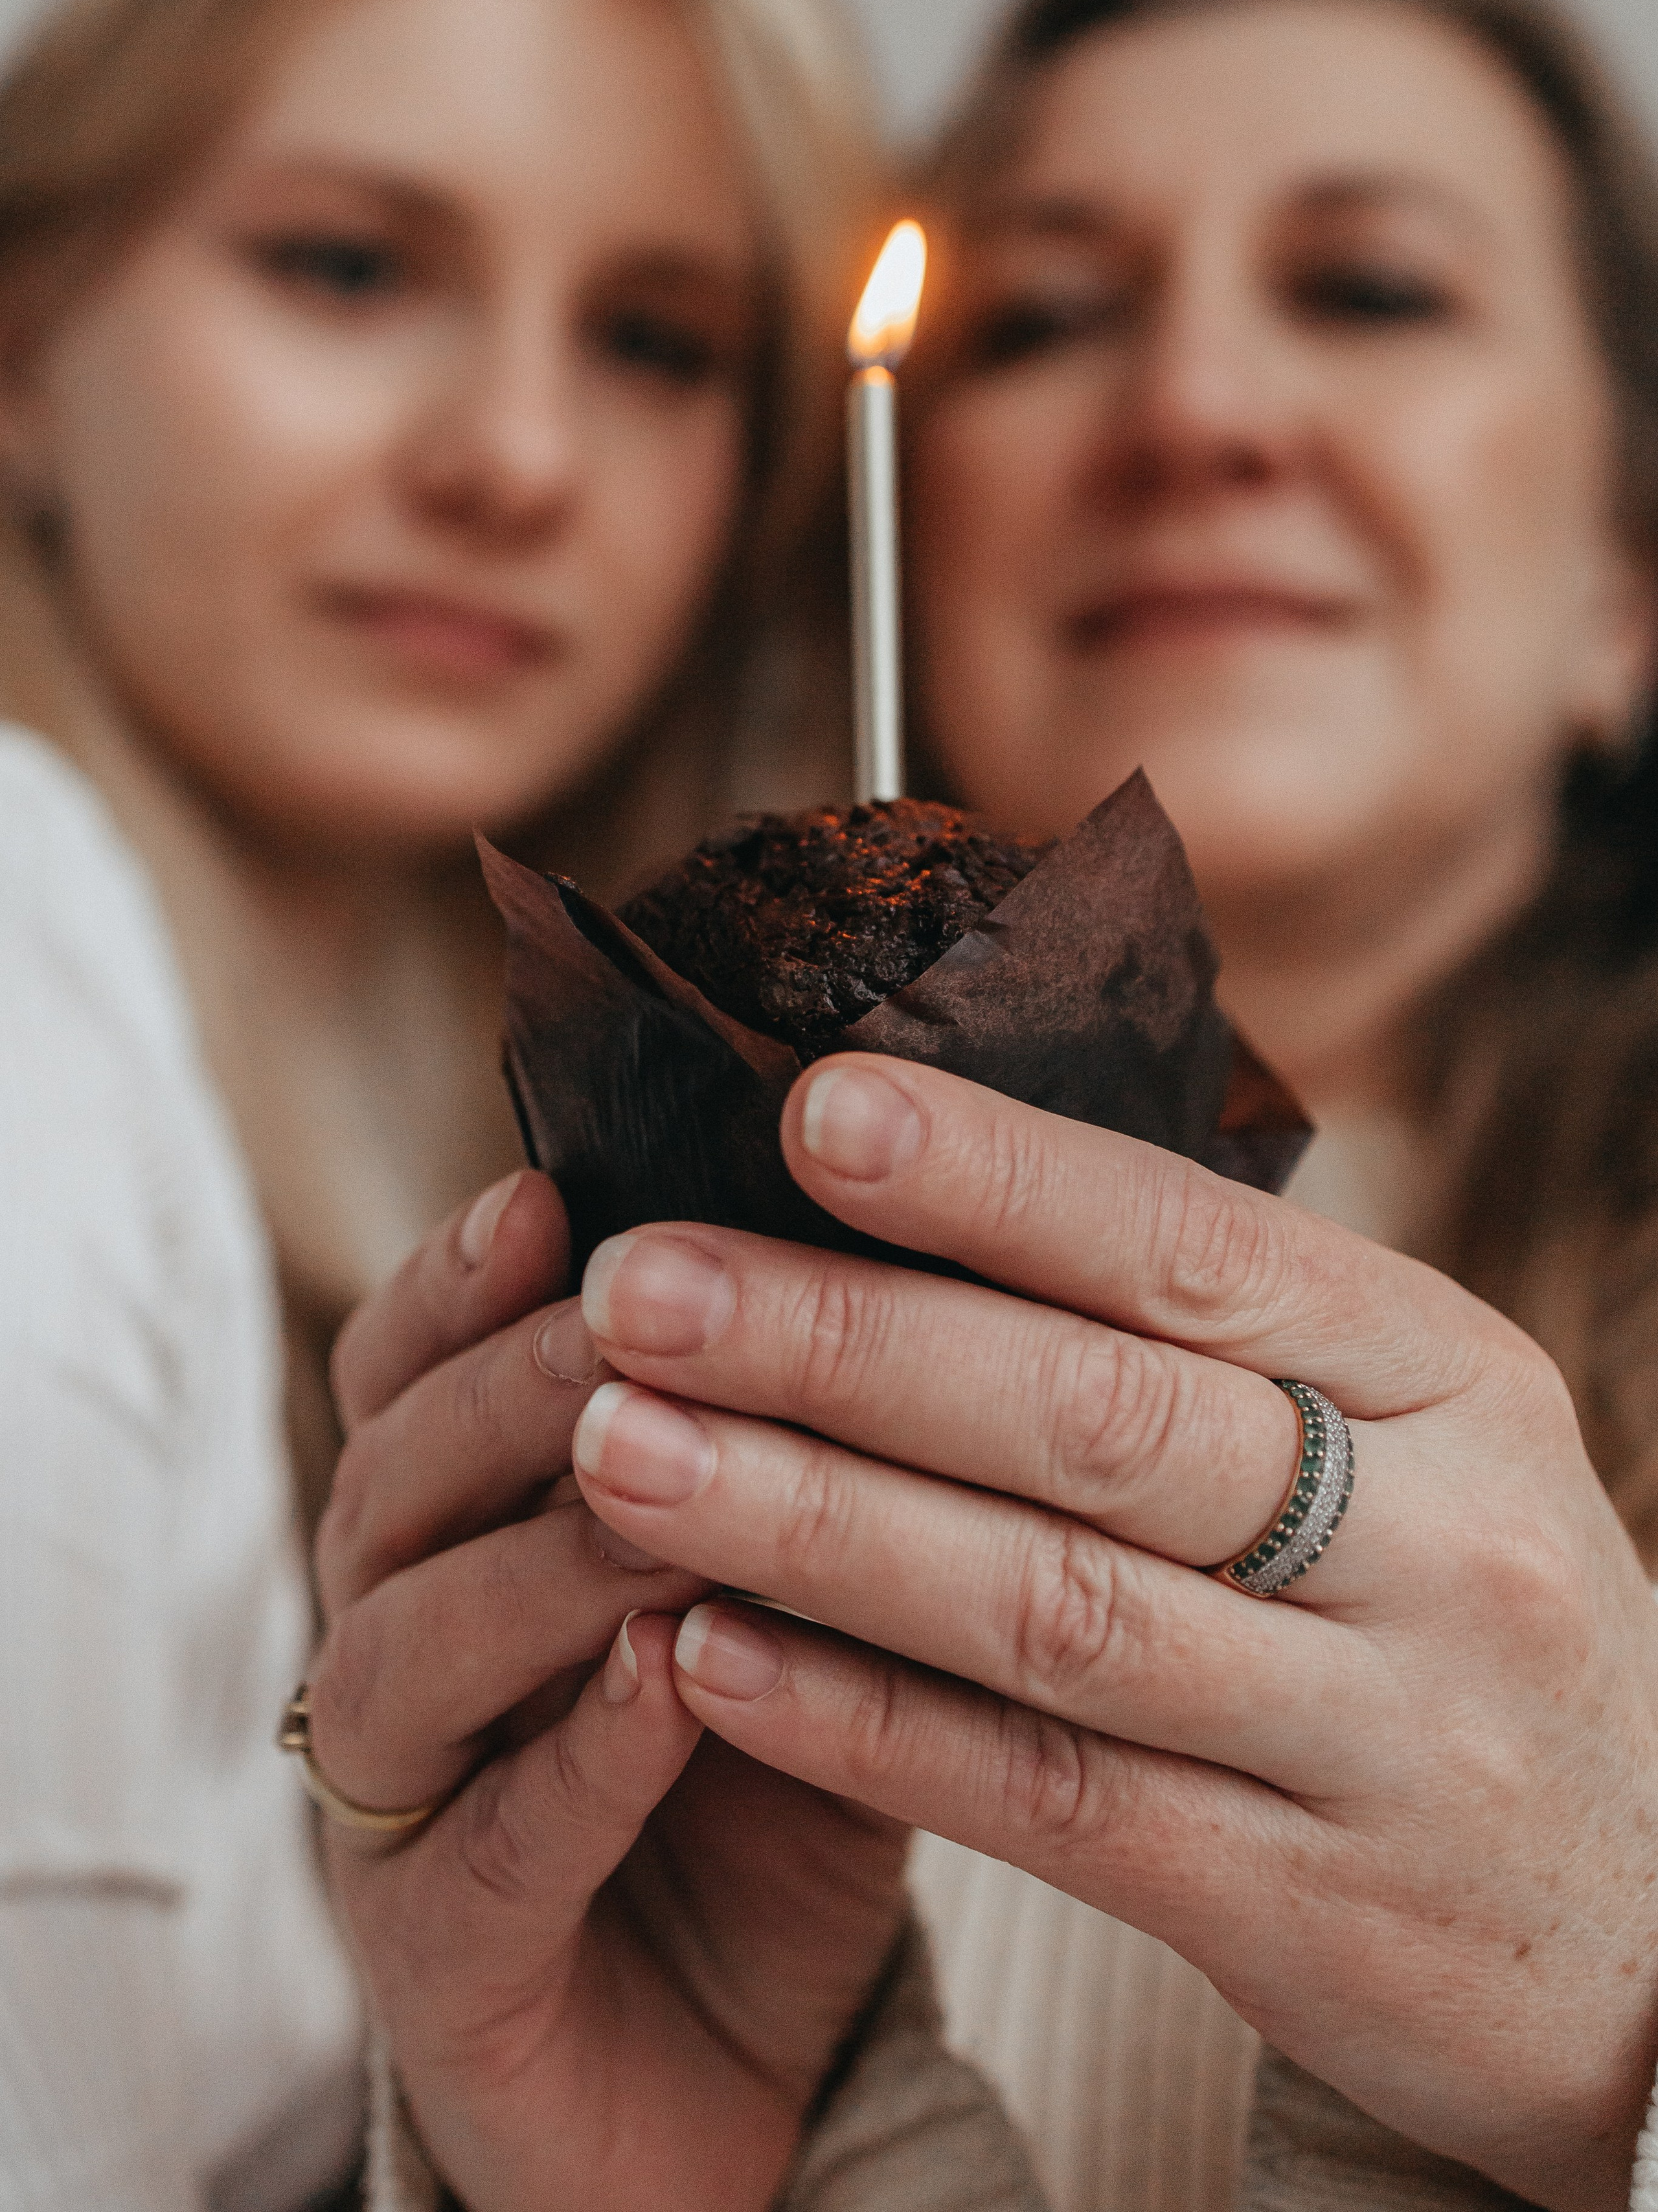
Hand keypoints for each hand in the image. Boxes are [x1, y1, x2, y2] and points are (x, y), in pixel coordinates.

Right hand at [306, 1170, 907, 2211]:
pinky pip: (490, 1847)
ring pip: (408, 1647)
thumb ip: (799, 1465)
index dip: (465, 1278)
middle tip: (624, 1309)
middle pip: (395, 1479)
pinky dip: (577, 1754)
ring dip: (538, 1554)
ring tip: (648, 1477)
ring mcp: (401, 1813)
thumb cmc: (767, 1795)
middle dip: (510, 1383)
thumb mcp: (797, 1600)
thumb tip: (889, 1274)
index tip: (556, 1193)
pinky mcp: (441, 1966)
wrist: (744, 2080)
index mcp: (460, 1538)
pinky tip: (663, 1674)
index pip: (411, 1373)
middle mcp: (396, 1648)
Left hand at [565, 1057, 1657, 2211]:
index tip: (808, 1109)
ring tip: (621, 1451)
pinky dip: (864, 1723)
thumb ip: (1207, 1334)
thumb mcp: (1413, 1437)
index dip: (993, 1177)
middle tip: (640, 1285)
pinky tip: (708, 1655)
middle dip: (847, 1341)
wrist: (1654, 1929)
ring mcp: (1380, 1736)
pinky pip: (1050, 1802)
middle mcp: (1438, 1543)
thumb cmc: (1461, 1614)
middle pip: (1101, 1417)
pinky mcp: (1308, 1912)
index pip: (1196, 1248)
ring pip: (1050, 1610)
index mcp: (1453, 1373)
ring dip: (812, 1522)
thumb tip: (917, 1182)